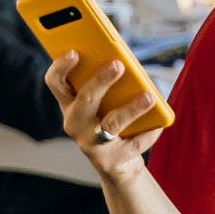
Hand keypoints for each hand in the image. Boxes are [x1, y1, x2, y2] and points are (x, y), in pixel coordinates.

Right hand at [46, 53, 161, 184]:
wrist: (117, 161)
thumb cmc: (110, 119)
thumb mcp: (103, 100)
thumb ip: (106, 81)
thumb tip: (124, 60)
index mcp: (69, 103)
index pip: (55, 82)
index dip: (61, 67)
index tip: (74, 52)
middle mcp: (74, 124)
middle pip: (84, 100)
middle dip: (101, 81)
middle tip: (119, 65)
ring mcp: (91, 144)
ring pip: (111, 124)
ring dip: (131, 109)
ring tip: (149, 96)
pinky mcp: (111, 161)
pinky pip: (133, 143)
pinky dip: (148, 132)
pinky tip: (159, 124)